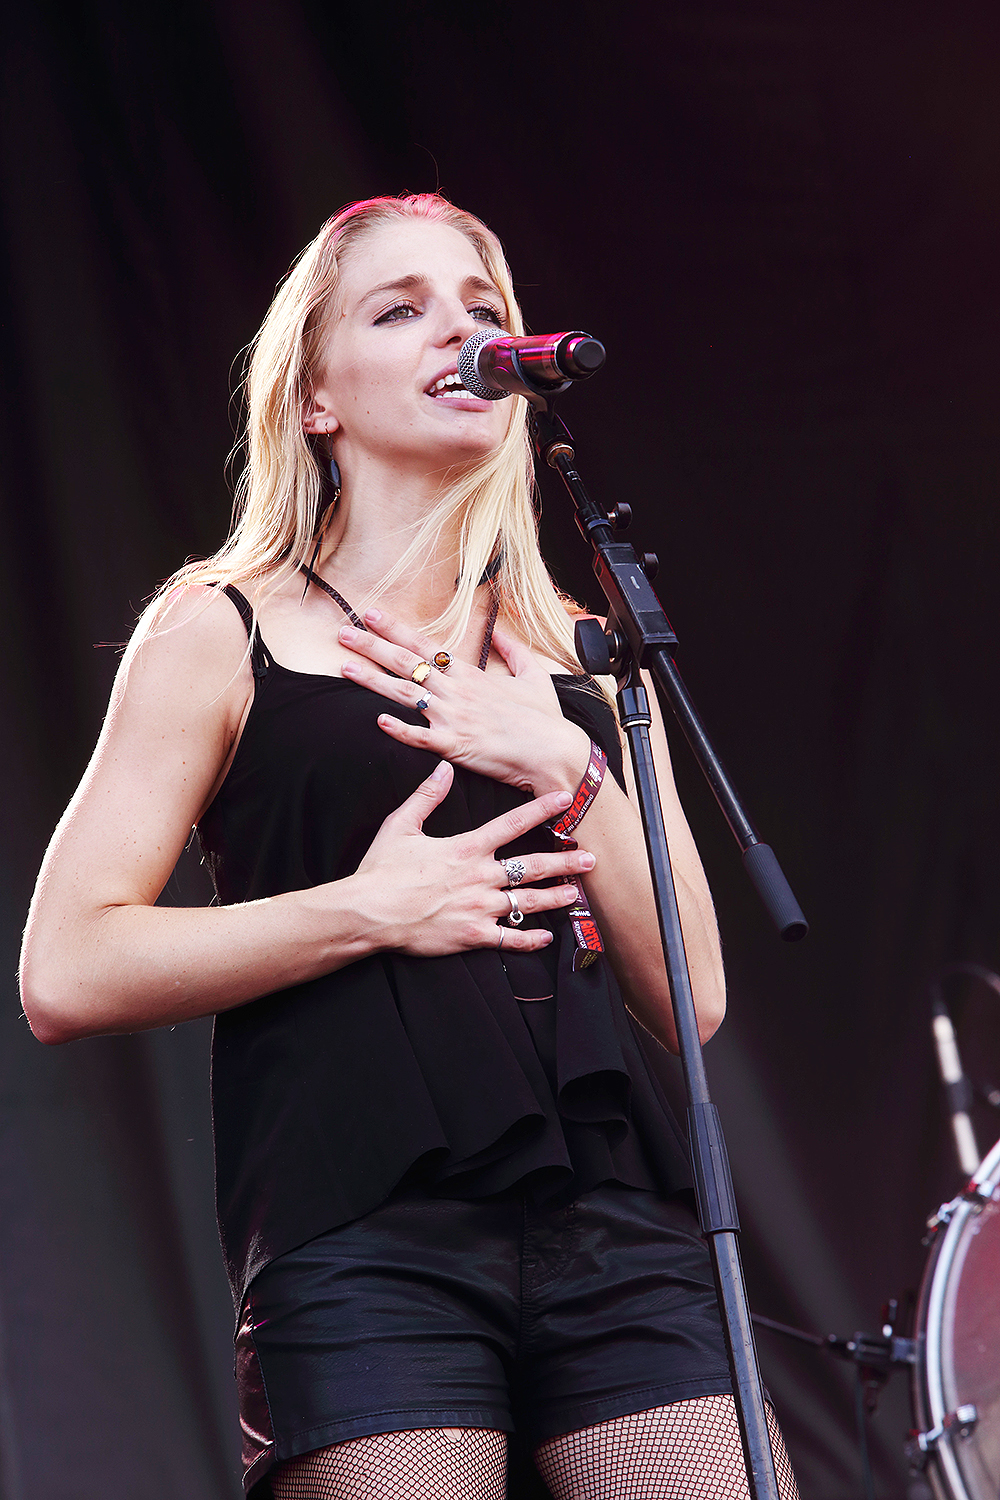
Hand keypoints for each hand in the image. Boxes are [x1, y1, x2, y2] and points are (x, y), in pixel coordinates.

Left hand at [338, 610, 588, 794]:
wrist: (554, 752)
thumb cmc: (545, 719)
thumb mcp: (534, 675)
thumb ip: (513, 650)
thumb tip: (500, 630)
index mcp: (471, 674)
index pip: (425, 645)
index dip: (395, 629)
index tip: (371, 614)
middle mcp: (456, 691)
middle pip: (405, 663)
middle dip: (371, 646)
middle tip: (343, 632)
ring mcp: (452, 717)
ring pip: (403, 694)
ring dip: (371, 679)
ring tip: (345, 666)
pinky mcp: (453, 746)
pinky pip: (418, 736)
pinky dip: (397, 728)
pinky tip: (376, 719)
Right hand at [354, 761, 595, 956]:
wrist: (368, 912)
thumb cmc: (382, 870)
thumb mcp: (401, 826)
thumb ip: (427, 796)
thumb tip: (444, 769)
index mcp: (466, 848)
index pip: (512, 824)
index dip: (542, 810)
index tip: (565, 800)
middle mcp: (480, 877)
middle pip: (532, 867)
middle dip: (564, 862)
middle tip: (589, 858)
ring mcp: (478, 908)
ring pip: (527, 902)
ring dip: (555, 897)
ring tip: (577, 893)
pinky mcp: (471, 935)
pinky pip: (508, 939)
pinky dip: (529, 939)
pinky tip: (546, 937)